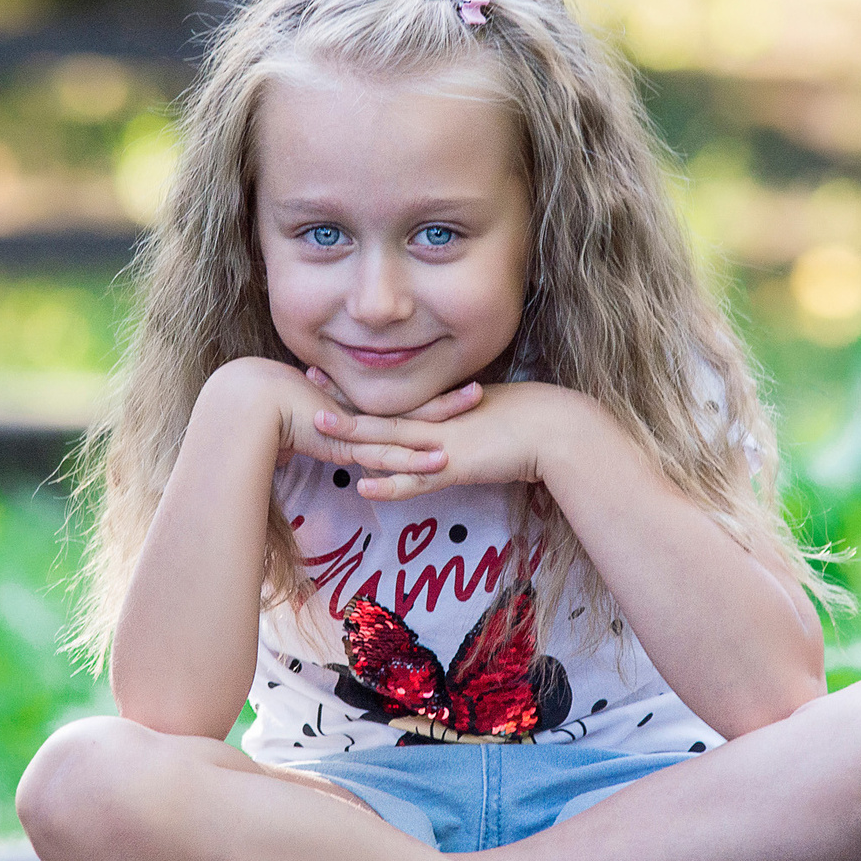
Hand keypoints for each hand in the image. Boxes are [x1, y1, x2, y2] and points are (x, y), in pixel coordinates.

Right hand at [201, 357, 470, 481]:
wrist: (243, 407)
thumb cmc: (258, 415)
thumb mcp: (289, 429)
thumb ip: (300, 438)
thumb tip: (295, 445)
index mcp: (349, 411)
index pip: (393, 407)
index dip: (422, 403)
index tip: (448, 395)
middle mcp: (355, 414)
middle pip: (409, 409)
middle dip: (444, 402)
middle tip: (479, 390)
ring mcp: (352, 426)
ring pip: (405, 426)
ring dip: (441, 421)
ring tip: (474, 409)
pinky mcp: (344, 442)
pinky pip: (385, 453)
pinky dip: (412, 461)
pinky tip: (440, 463)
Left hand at [305, 369, 591, 500]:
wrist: (554, 429)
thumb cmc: (526, 421)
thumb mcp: (481, 417)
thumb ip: (456, 421)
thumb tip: (441, 432)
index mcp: (439, 409)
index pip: (388, 400)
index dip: (355, 389)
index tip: (325, 375)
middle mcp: (435, 422)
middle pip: (380, 412)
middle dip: (342, 400)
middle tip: (306, 382)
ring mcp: (442, 444)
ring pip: (389, 442)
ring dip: (353, 434)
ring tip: (319, 426)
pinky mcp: (456, 467)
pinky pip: (416, 481)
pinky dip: (389, 484)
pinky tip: (363, 485)